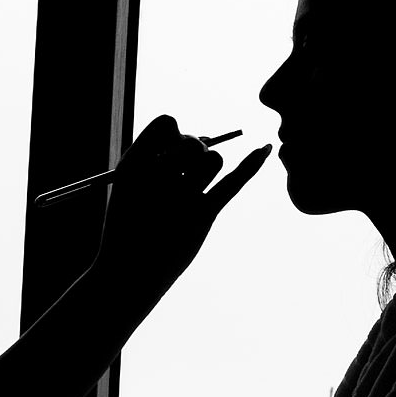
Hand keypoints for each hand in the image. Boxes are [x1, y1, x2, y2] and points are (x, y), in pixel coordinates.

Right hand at [94, 116, 269, 297]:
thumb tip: (202, 138)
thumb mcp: (130, 187)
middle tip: (186, 172)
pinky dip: (252, 165)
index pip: (167, 122)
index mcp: (133, 164)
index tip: (171, 151)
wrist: (129, 273)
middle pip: (195, 141)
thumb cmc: (130, 226)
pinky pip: (233, 183)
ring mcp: (182, 196)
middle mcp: (158, 176)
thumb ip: (157, 157)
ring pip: (214, 159)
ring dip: (208, 166)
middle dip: (195, 148)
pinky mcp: (203, 216)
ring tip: (190, 190)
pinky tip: (266, 150)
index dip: (175, 132)